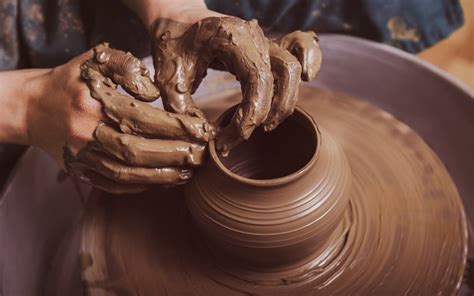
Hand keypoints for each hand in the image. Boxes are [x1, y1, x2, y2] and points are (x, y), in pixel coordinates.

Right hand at [27, 43, 213, 193]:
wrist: (32, 107)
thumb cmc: (72, 81)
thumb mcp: (97, 60)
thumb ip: (127, 67)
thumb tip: (154, 94)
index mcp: (94, 103)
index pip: (143, 119)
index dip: (174, 127)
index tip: (199, 130)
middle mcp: (86, 133)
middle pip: (137, 151)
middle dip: (173, 156)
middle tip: (201, 156)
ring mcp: (82, 156)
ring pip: (126, 174)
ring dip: (160, 176)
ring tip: (188, 174)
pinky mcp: (80, 170)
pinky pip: (111, 184)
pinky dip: (138, 186)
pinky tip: (160, 182)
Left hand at [150, 16, 321, 153]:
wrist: (176, 17)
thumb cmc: (173, 41)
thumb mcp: (168, 74)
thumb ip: (181, 106)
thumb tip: (204, 136)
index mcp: (233, 39)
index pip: (258, 82)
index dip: (248, 117)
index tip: (225, 139)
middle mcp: (255, 36)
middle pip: (285, 74)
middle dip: (270, 112)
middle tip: (244, 135)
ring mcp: (263, 39)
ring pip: (293, 67)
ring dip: (286, 100)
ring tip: (266, 125)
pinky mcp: (265, 46)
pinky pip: (298, 47)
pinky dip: (310, 59)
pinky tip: (308, 77)